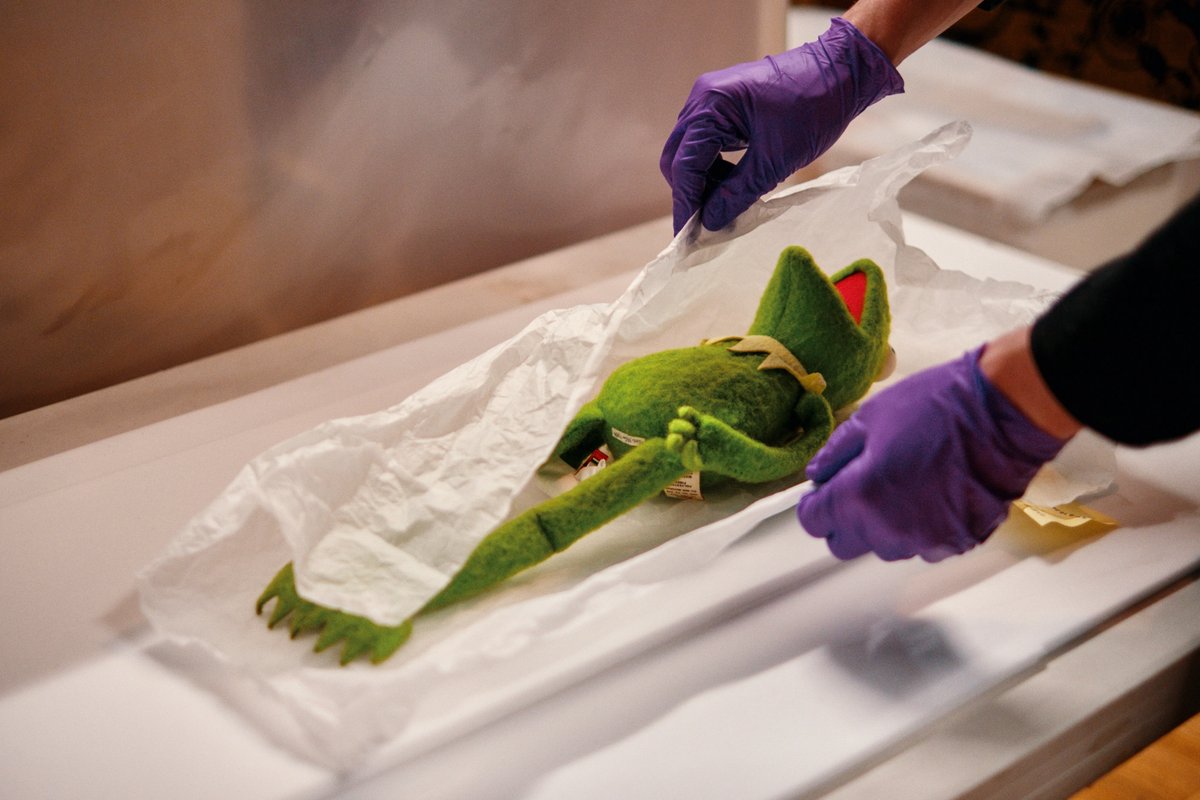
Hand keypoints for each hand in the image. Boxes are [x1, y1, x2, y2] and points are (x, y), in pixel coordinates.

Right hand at [660, 17, 902, 233]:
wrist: (843, 70)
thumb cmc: (814, 107)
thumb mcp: (776, 160)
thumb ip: (737, 194)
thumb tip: (710, 222)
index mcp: (711, 106)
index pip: (684, 164)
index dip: (686, 203)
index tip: (689, 236)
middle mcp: (703, 98)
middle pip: (679, 157)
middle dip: (691, 192)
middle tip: (706, 223)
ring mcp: (712, 98)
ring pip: (691, 151)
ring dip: (703, 180)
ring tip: (726, 202)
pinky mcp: (725, 104)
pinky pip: (707, 141)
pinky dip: (714, 166)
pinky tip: (733, 181)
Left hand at [795, 348, 1068, 561]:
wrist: (1001, 414)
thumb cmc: (936, 408)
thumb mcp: (870, 417)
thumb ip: (835, 453)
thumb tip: (817, 475)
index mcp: (858, 497)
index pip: (813, 522)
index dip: (815, 503)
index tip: (825, 489)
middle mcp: (888, 529)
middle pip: (844, 544)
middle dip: (844, 519)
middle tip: (861, 486)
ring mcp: (925, 541)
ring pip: (885, 547)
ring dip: (884, 525)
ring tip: (905, 483)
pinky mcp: (958, 543)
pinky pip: (923, 545)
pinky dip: (922, 527)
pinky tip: (934, 493)